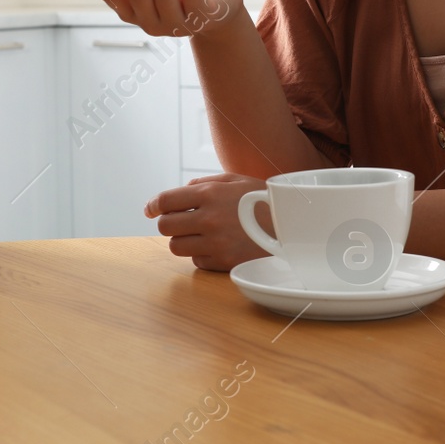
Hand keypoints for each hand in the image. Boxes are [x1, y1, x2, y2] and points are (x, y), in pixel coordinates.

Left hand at [146, 172, 272, 270]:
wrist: (294, 228)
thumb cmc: (263, 201)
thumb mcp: (237, 181)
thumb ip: (205, 182)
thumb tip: (180, 190)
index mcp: (211, 193)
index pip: (166, 201)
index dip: (153, 205)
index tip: (150, 210)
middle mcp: (209, 218)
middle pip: (165, 226)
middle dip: (169, 224)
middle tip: (179, 222)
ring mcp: (216, 243)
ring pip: (176, 246)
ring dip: (183, 240)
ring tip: (199, 234)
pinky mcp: (223, 262)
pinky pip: (196, 261)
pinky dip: (201, 254)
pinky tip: (217, 246)